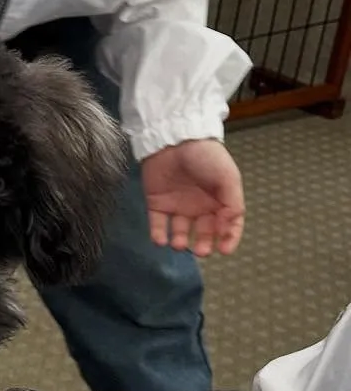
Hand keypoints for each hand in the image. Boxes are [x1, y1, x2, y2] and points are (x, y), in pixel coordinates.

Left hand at [140, 139, 243, 255]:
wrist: (174, 139)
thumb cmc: (206, 156)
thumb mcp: (228, 177)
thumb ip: (232, 202)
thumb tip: (229, 225)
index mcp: (220, 200)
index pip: (228, 225)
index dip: (228, 238)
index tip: (224, 250)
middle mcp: (200, 206)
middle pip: (203, 232)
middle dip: (202, 244)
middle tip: (200, 251)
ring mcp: (178, 206)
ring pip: (180, 231)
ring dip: (180, 241)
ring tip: (179, 244)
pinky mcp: (157, 204)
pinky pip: (158, 224)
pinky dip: (158, 235)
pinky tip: (160, 241)